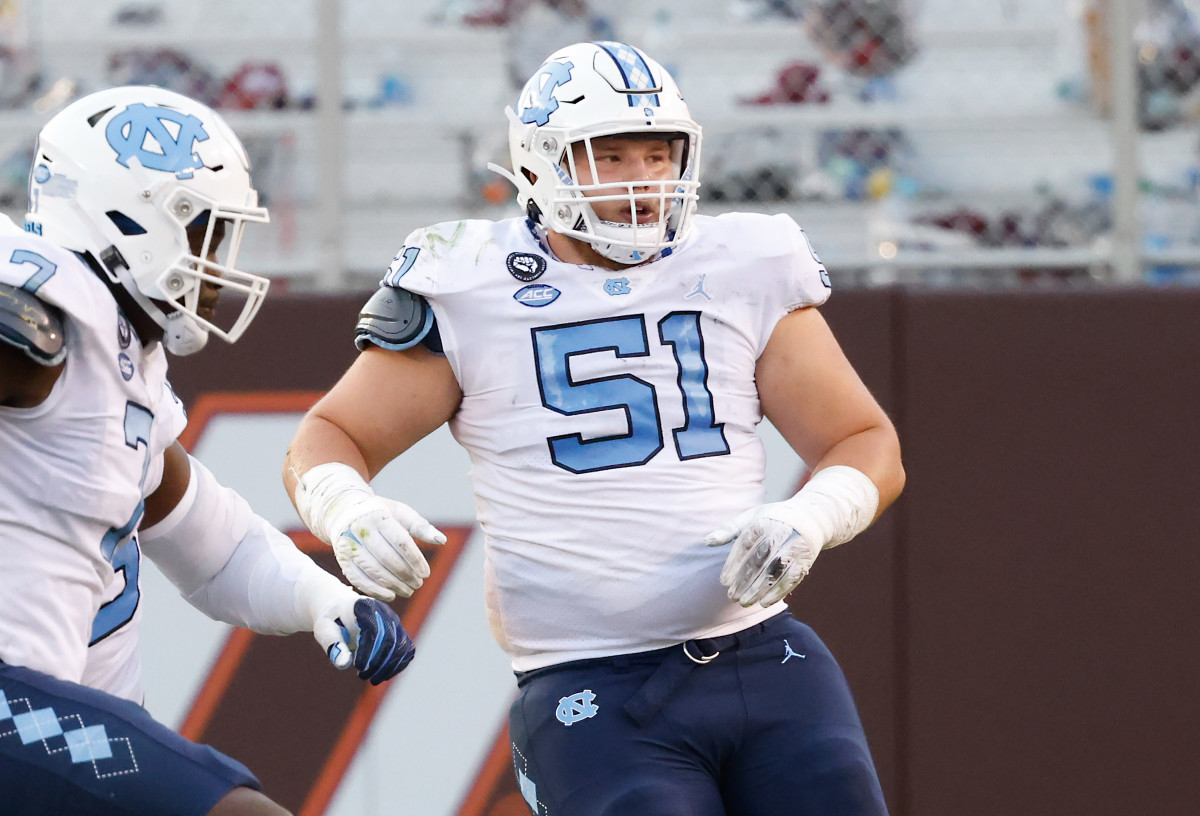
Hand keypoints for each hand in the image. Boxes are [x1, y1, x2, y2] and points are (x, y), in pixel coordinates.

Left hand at [313, 597, 415, 683]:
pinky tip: (383, 675)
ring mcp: (394, 621)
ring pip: (402, 646)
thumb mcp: (324, 630)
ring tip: (373, 680)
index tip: (358, 668)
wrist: (343, 611)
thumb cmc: (332, 621)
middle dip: (379, 662)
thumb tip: (344, 664)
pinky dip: (398, 665)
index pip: (374, 629)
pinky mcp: (399, 632)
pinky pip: (406, 650)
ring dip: (389, 667)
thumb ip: (333, 644)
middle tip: (362, 676)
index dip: (369, 651)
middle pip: (391, 639)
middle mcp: (384, 611)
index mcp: (364, 606)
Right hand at [329, 494, 445, 601]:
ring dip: (393, 585)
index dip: (415, 560)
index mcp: (378, 516)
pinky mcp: (342, 559)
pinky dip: (375, 590)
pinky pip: (358, 579)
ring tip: (408, 591)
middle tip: (418, 584)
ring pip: (373, 570)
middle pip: (387, 558)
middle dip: (405, 575)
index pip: (400, 542)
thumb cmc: (380, 514)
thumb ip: (421, 526)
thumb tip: (442, 541)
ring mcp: (349, 546)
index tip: (426, 573)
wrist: (344, 511)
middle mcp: (361, 531)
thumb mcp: (401, 513)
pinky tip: (390, 595)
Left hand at [704, 503, 822, 607]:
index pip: (744, 546)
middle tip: (732, 597)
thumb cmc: (772, 518)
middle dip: (744, 581)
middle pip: (759, 561)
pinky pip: (791, 578)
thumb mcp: (750, 517)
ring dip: (759, 589)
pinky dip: (778, 592)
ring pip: (774, 572)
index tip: (723, 582)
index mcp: (762, 522)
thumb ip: (728, 530)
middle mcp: (779, 533)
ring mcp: (794, 547)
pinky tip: (764, 603)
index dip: (733, 565)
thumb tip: (707, 541)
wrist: (810, 518)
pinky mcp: (805, 559)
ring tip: (744, 602)